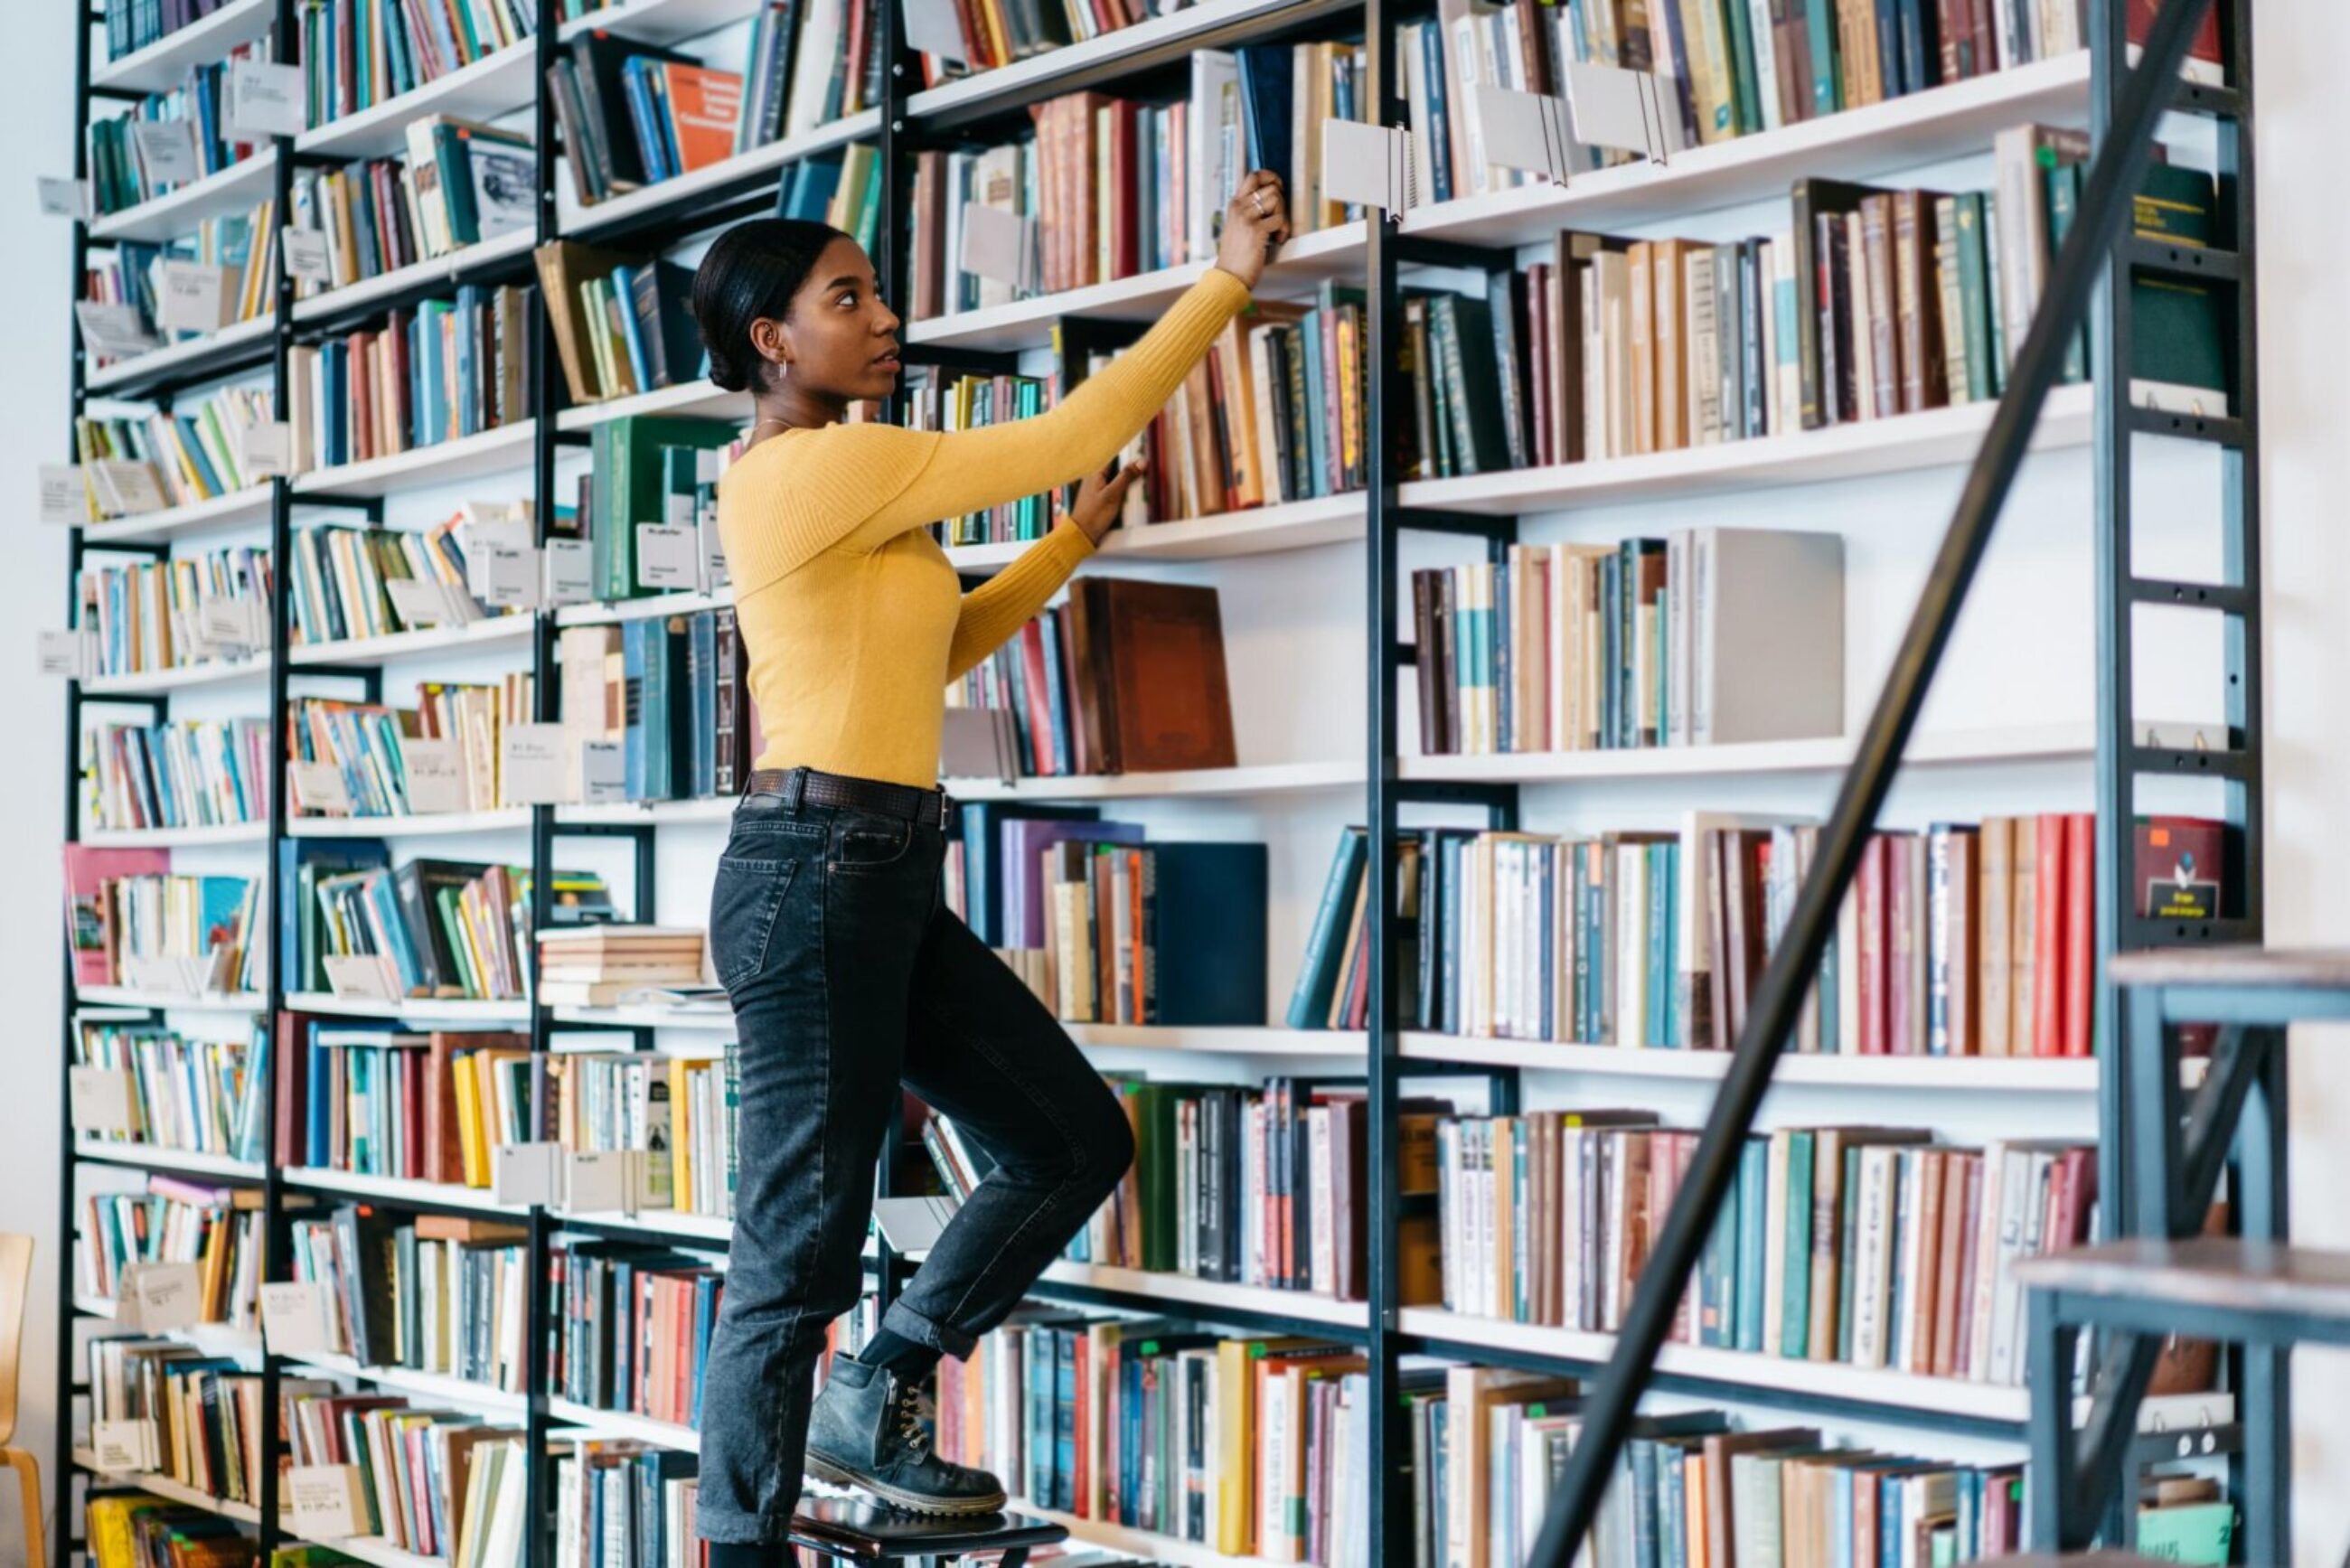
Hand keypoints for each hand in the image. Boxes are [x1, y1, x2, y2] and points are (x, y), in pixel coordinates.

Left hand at [1065, 458, 1144, 544]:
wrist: (1082, 533)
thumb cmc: (1095, 513)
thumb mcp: (1113, 494)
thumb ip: (1126, 477)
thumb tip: (1141, 462)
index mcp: (1096, 473)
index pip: (1114, 456)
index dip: (1127, 454)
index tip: (1142, 453)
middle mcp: (1095, 477)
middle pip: (1115, 467)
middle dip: (1129, 467)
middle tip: (1145, 466)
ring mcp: (1097, 488)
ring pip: (1115, 478)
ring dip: (1127, 479)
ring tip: (1141, 478)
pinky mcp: (1099, 498)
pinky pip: (1113, 488)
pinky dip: (1122, 488)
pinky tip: (1130, 493)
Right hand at [1215, 170, 1289, 290]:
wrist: (1229, 276)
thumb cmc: (1236, 255)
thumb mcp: (1237, 226)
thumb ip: (1248, 211)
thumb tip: (1271, 197)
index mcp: (1235, 204)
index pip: (1253, 176)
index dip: (1270, 176)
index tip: (1278, 186)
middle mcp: (1240, 207)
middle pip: (1271, 188)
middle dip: (1281, 204)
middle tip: (1278, 218)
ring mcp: (1247, 218)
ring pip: (1277, 200)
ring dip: (1283, 216)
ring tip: (1277, 231)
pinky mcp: (1256, 230)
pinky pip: (1280, 219)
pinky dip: (1283, 231)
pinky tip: (1277, 240)